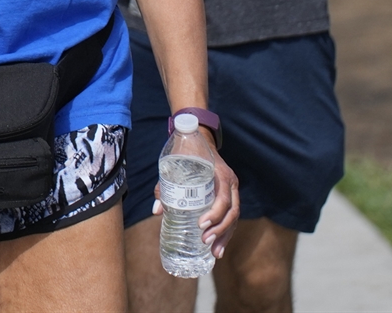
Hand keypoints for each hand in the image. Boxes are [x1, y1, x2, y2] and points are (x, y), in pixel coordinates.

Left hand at [151, 126, 239, 258]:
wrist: (198, 138)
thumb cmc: (185, 151)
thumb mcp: (174, 163)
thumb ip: (165, 185)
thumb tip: (157, 210)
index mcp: (220, 173)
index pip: (223, 198)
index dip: (215, 213)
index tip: (201, 224)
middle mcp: (230, 182)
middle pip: (232, 211)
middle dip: (220, 229)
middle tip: (205, 241)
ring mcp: (231, 190)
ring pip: (234, 217)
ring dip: (225, 236)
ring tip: (215, 253)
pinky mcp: (228, 196)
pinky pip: (231, 217)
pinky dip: (226, 232)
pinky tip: (217, 247)